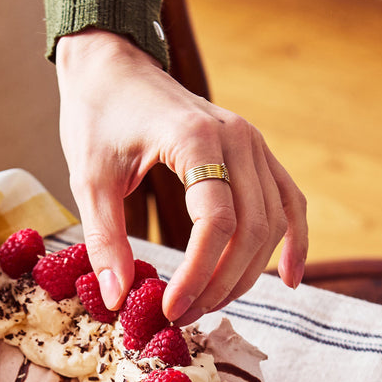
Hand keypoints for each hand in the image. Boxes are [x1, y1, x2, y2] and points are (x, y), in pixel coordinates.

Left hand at [54, 29, 307, 323]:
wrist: (112, 66)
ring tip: (207, 304)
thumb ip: (105, 240)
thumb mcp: (88, 180)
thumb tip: (119, 300)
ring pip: (271, 223)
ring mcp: (253, 143)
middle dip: (220, 283)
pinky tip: (288, 279)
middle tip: (183, 316)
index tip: (170, 309)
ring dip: (247, 273)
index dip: (197, 275)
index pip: (216, 223)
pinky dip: (293, 241)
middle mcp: (237, 138)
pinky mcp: (256, 152)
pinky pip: (288, 201)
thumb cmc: (97, 116)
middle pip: (250, 230)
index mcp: (195, 139)